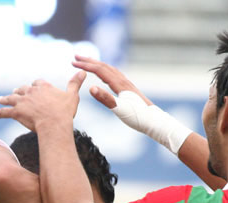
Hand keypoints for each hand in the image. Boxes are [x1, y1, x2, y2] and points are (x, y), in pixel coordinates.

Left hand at [0, 72, 85, 130]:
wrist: (54, 123)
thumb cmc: (64, 112)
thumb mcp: (72, 96)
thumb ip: (75, 83)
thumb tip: (83, 71)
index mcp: (43, 87)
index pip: (37, 83)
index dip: (36, 86)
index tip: (35, 88)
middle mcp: (31, 91)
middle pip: (22, 89)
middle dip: (19, 91)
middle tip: (16, 93)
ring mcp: (22, 101)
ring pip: (11, 98)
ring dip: (6, 99)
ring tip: (1, 99)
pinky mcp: (15, 112)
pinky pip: (2, 112)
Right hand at [73, 55, 191, 154]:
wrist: (154, 121)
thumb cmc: (137, 117)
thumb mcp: (119, 109)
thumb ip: (105, 98)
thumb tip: (91, 88)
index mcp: (119, 84)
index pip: (99, 70)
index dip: (85, 65)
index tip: (73, 62)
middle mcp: (123, 81)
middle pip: (104, 66)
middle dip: (89, 60)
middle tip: (75, 56)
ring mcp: (126, 84)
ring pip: (109, 69)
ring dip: (97, 64)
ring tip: (87, 63)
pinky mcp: (128, 89)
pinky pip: (114, 75)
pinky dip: (105, 71)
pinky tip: (104, 76)